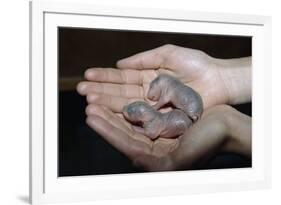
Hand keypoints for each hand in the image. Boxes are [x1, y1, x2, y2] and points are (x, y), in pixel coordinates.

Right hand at [77, 44, 250, 111]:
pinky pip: (141, 117)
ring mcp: (153, 107)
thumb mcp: (168, 53)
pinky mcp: (161, 118)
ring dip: (108, 103)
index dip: (105, 76)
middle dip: (101, 91)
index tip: (88, 75)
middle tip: (82, 90)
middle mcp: (147, 93)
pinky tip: (110, 113)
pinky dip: (125, 115)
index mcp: (147, 77)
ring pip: (127, 105)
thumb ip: (144, 59)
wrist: (218, 80)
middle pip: (120, 93)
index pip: (122, 77)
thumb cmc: (196, 64)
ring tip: (90, 101)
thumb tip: (119, 64)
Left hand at [85, 104, 250, 170]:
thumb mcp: (184, 158)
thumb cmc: (209, 142)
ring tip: (96, 96)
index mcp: (155, 156)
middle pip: (123, 130)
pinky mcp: (161, 119)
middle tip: (88, 103)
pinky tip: (118, 96)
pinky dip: (128, 102)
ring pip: (128, 119)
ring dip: (112, 107)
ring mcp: (156, 131)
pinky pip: (140, 110)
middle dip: (104, 117)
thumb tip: (134, 160)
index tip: (91, 117)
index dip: (107, 130)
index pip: (124, 143)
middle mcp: (152, 144)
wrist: (226, 126)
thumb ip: (159, 164)